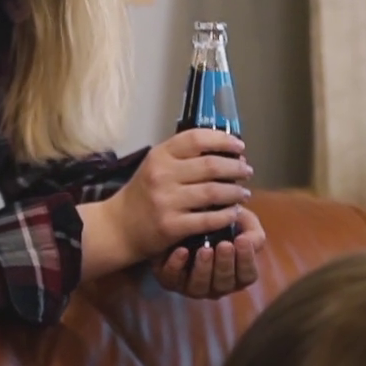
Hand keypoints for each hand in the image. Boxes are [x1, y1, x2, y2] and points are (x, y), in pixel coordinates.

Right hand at [98, 129, 252, 260]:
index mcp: (159, 156)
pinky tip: (233, 213)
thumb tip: (225, 151)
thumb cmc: (142, 194)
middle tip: (247, 172)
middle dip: (236, 168)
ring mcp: (166, 201)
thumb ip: (183, 157)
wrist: (118, 227)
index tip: (239, 146)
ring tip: (243, 193)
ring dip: (235, 192)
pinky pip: (209, 219)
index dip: (223, 140)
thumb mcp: (155, 166)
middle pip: (211, 165)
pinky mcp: (171, 226)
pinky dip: (227, 215)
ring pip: (214, 192)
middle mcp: (162, 175)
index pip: (196, 139)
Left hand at [155, 205, 263, 298]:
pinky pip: (172, 279)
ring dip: (204, 268)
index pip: (246, 275)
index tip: (242, 240)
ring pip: (200, 286)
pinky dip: (177, 266)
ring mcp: (192, 285)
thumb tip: (250, 240)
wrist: (180, 215)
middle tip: (224, 245)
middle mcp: (216, 284)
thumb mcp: (238, 220)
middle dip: (225, 264)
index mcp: (236, 274)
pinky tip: (182, 251)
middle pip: (224, 283)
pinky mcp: (170, 280)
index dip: (246, 260)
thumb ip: (251, 230)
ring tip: (205, 249)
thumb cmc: (217, 220)